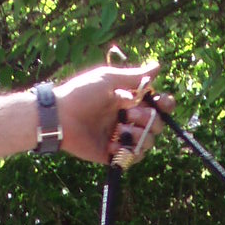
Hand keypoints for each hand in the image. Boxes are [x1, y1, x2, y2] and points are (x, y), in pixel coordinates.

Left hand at [55, 56, 172, 167]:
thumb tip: (159, 66)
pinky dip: (127, 152)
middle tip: (130, 115)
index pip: (156, 105)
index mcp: (128, 100)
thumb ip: (134, 76)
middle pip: (156, 125)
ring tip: (121, 130)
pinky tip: (113, 145)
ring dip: (139, 136)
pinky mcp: (112, 155)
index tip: (163, 104)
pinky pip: (131, 158)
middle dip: (150, 120)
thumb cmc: (81, 93)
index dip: (164, 105)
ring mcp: (120, 137)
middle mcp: (127, 119)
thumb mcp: (108, 79)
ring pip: (147, 143)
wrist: (60, 117)